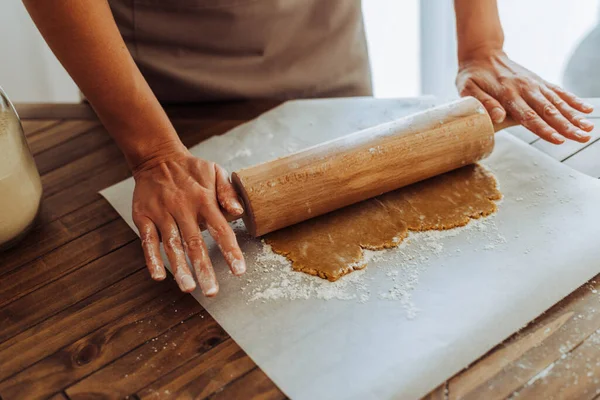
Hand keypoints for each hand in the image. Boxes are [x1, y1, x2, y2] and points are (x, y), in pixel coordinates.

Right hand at [131, 146, 245, 296]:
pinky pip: (148, 241)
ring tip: (188, 288)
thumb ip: (228, 192)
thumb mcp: (215, 172)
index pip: (220, 229)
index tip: (239, 271)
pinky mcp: (144, 217)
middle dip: (204, 269)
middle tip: (211, 291)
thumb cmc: (191, 169)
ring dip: (180, 268)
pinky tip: (159, 276)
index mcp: (203, 199)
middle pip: (195, 243)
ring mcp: (162, 213)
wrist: (157, 158)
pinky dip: (152, 258)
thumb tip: (239, 212)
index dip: (230, 251)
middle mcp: (183, 208)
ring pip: (172, 245)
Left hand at [456, 50, 593, 143]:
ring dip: (574, 116)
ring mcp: (534, 84)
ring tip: (588, 129)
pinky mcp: (538, 81)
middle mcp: (525, 88)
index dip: (543, 129)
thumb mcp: (468, 89)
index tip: (558, 139)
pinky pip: (558, 92)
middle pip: (548, 111)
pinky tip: (586, 110)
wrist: (481, 54)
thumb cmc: (472, 76)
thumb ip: (483, 103)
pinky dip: (573, 100)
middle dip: (566, 126)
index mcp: (507, 94)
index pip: (528, 116)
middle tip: (581, 138)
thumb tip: (499, 117)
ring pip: (557, 102)